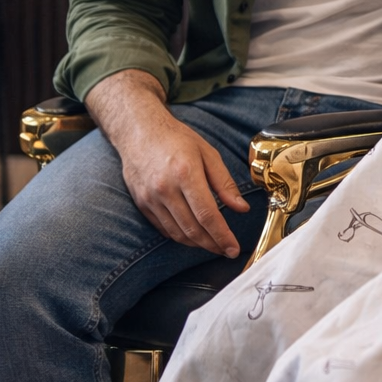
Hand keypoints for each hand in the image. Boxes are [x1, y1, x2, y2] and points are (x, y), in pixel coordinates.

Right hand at [86, 71, 248, 256]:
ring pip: (177, 233)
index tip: (233, 248)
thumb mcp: (207, 153)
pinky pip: (163, 229)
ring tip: (212, 244)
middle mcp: (165, 188)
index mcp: (185, 173)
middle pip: (192, 229)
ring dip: (197, 244)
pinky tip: (193, 236)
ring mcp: (150, 198)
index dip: (222, 236)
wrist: (139, 131)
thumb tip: (242, 208)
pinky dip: (180, 236)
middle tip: (225, 250)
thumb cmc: (177, 139)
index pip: (207, 215)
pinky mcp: (142, 203)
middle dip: (212, 244)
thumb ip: (225, 183)